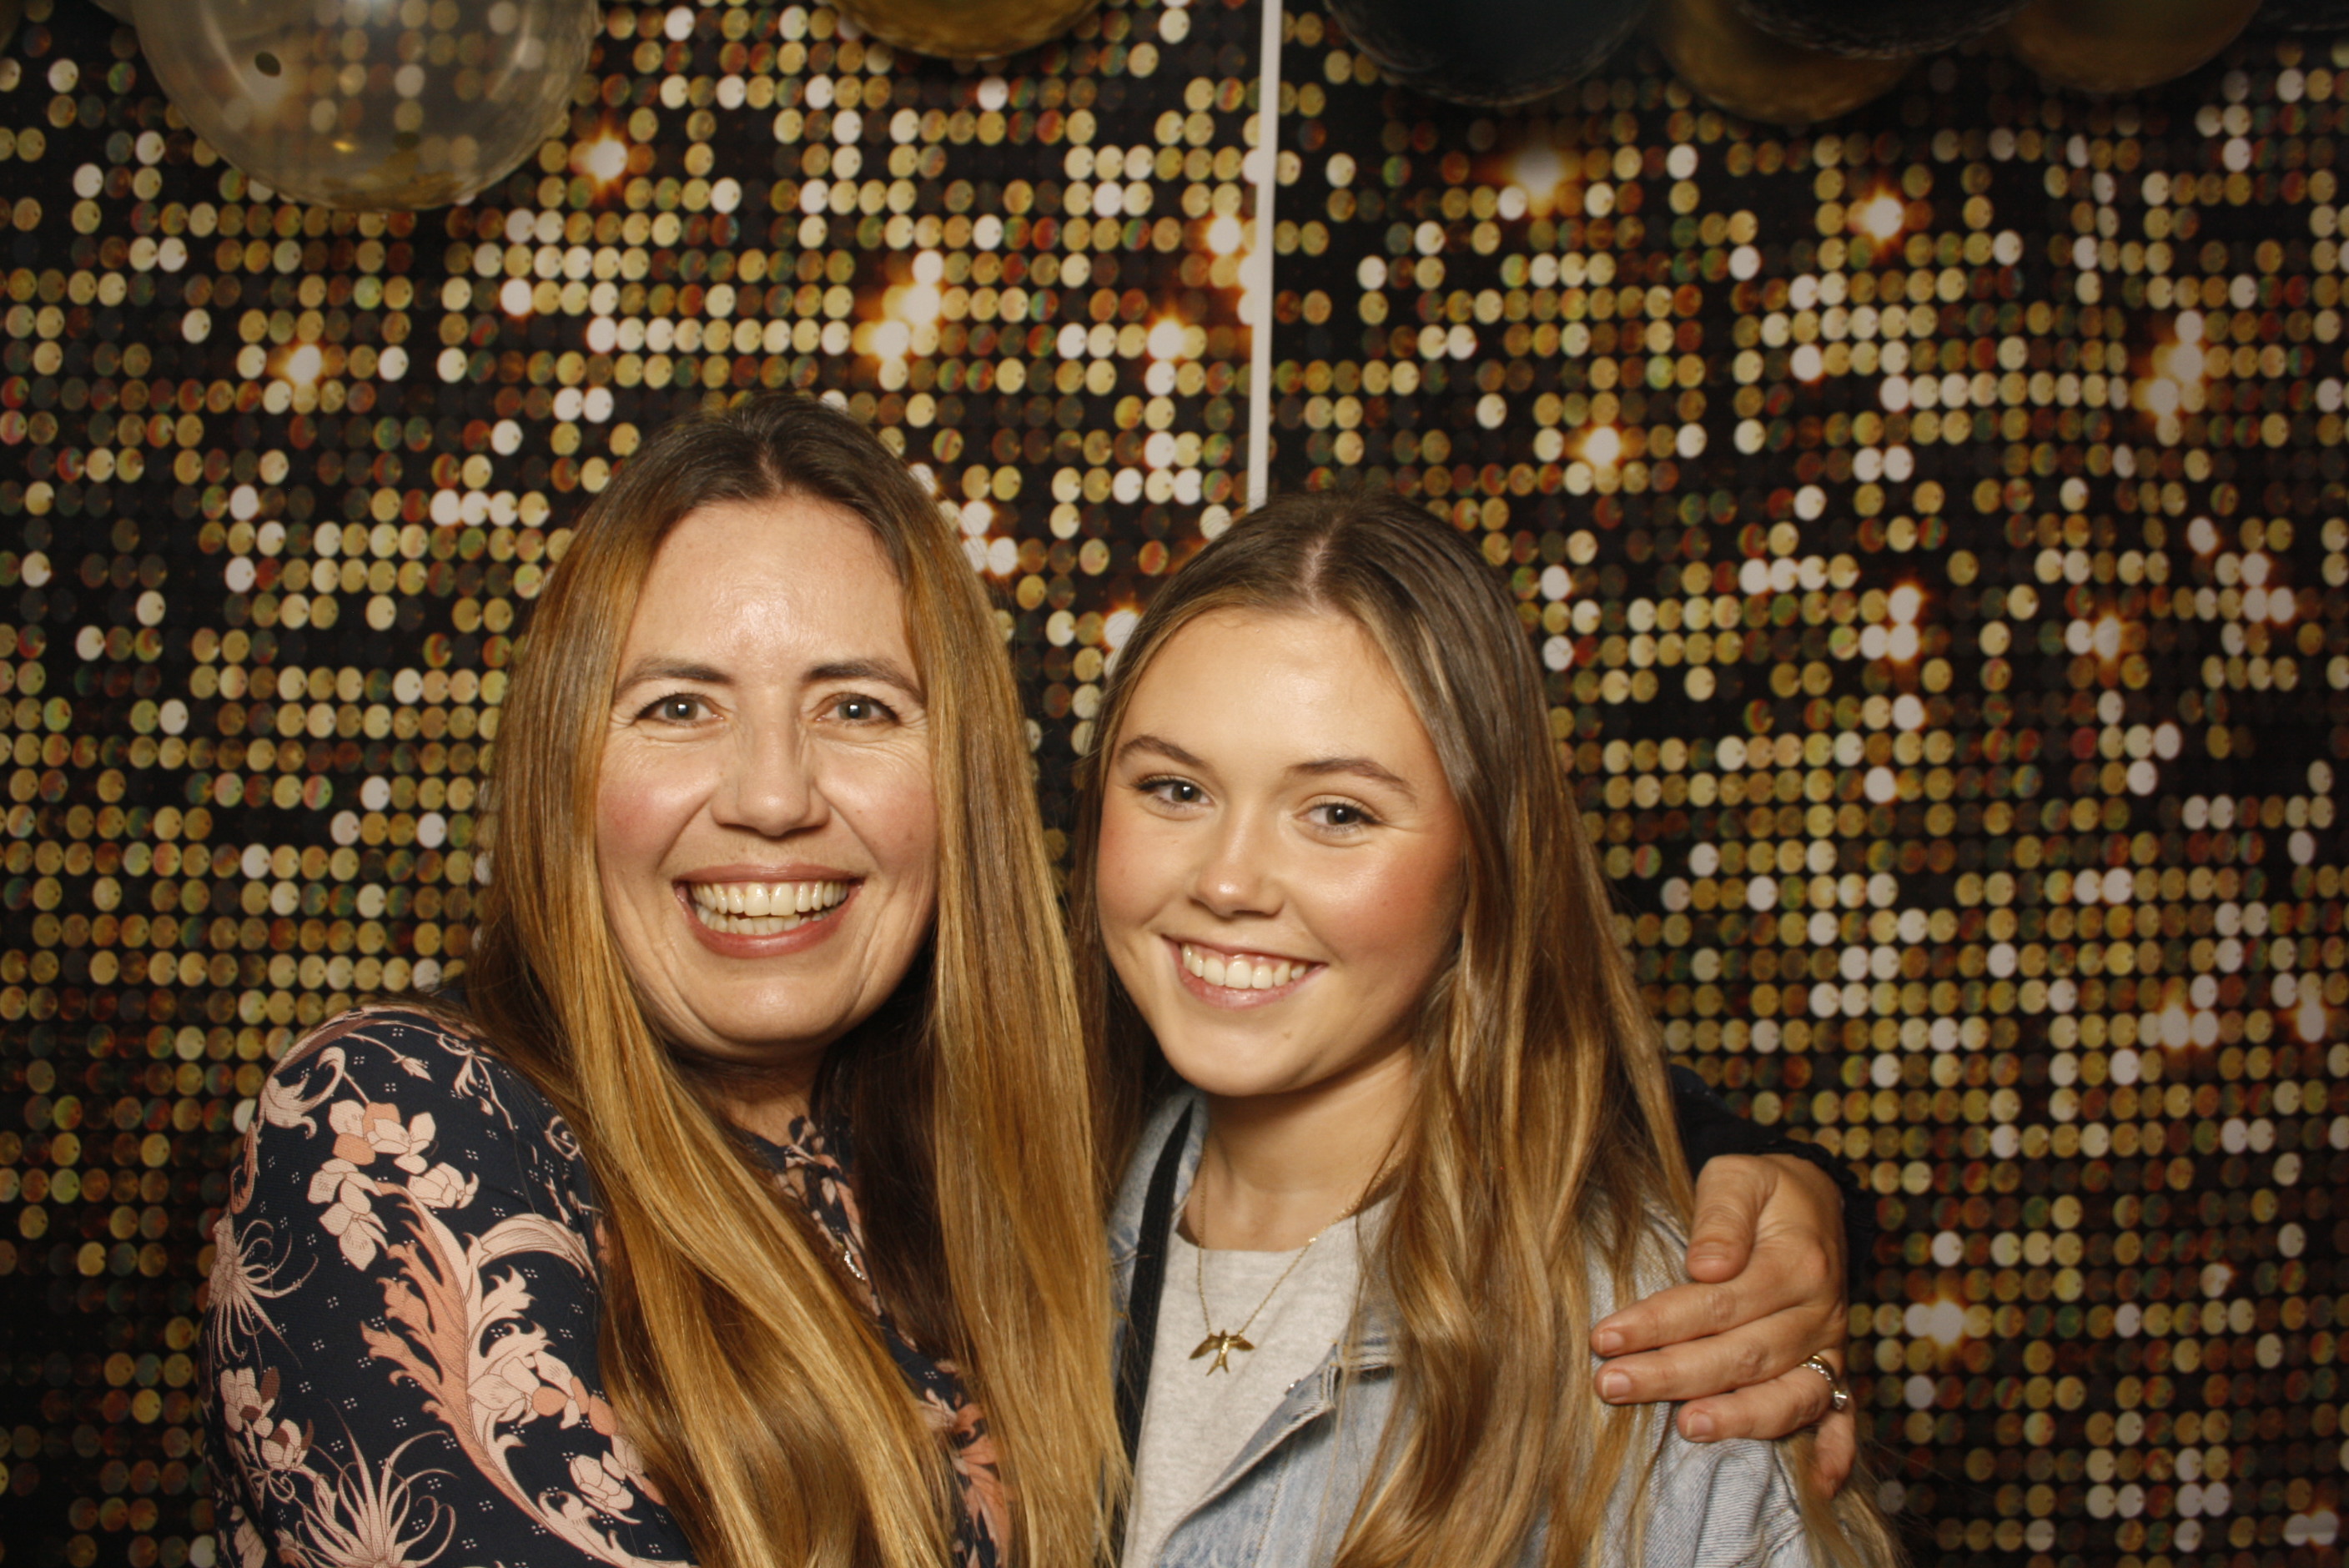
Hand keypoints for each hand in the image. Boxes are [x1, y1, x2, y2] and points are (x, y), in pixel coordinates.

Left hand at [1589, 1152, 1855, 1491]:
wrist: (1814, 1200)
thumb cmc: (1761, 1190)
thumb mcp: (1739, 1176)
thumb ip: (1721, 1216)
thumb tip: (1704, 1266)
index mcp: (1795, 1263)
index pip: (1719, 1303)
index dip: (1659, 1322)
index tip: (1604, 1337)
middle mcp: (1819, 1312)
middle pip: (1744, 1354)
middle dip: (1673, 1374)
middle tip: (1611, 1384)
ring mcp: (1829, 1348)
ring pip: (1787, 1395)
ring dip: (1737, 1419)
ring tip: (1686, 1428)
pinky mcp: (1835, 1370)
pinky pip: (1842, 1417)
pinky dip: (1834, 1453)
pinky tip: (1816, 1486)